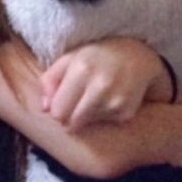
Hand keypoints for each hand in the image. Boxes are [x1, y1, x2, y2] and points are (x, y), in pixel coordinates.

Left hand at [39, 37, 165, 131]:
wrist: (137, 57)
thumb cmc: (97, 56)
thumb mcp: (69, 58)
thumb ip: (49, 80)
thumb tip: (44, 108)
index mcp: (82, 69)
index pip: (57, 111)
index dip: (56, 109)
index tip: (61, 102)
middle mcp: (100, 86)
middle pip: (70, 123)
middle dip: (68, 117)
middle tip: (76, 102)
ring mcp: (115, 102)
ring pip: (86, 125)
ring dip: (85, 116)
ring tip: (94, 96)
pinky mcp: (126, 113)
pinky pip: (103, 124)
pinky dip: (102, 115)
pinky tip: (109, 99)